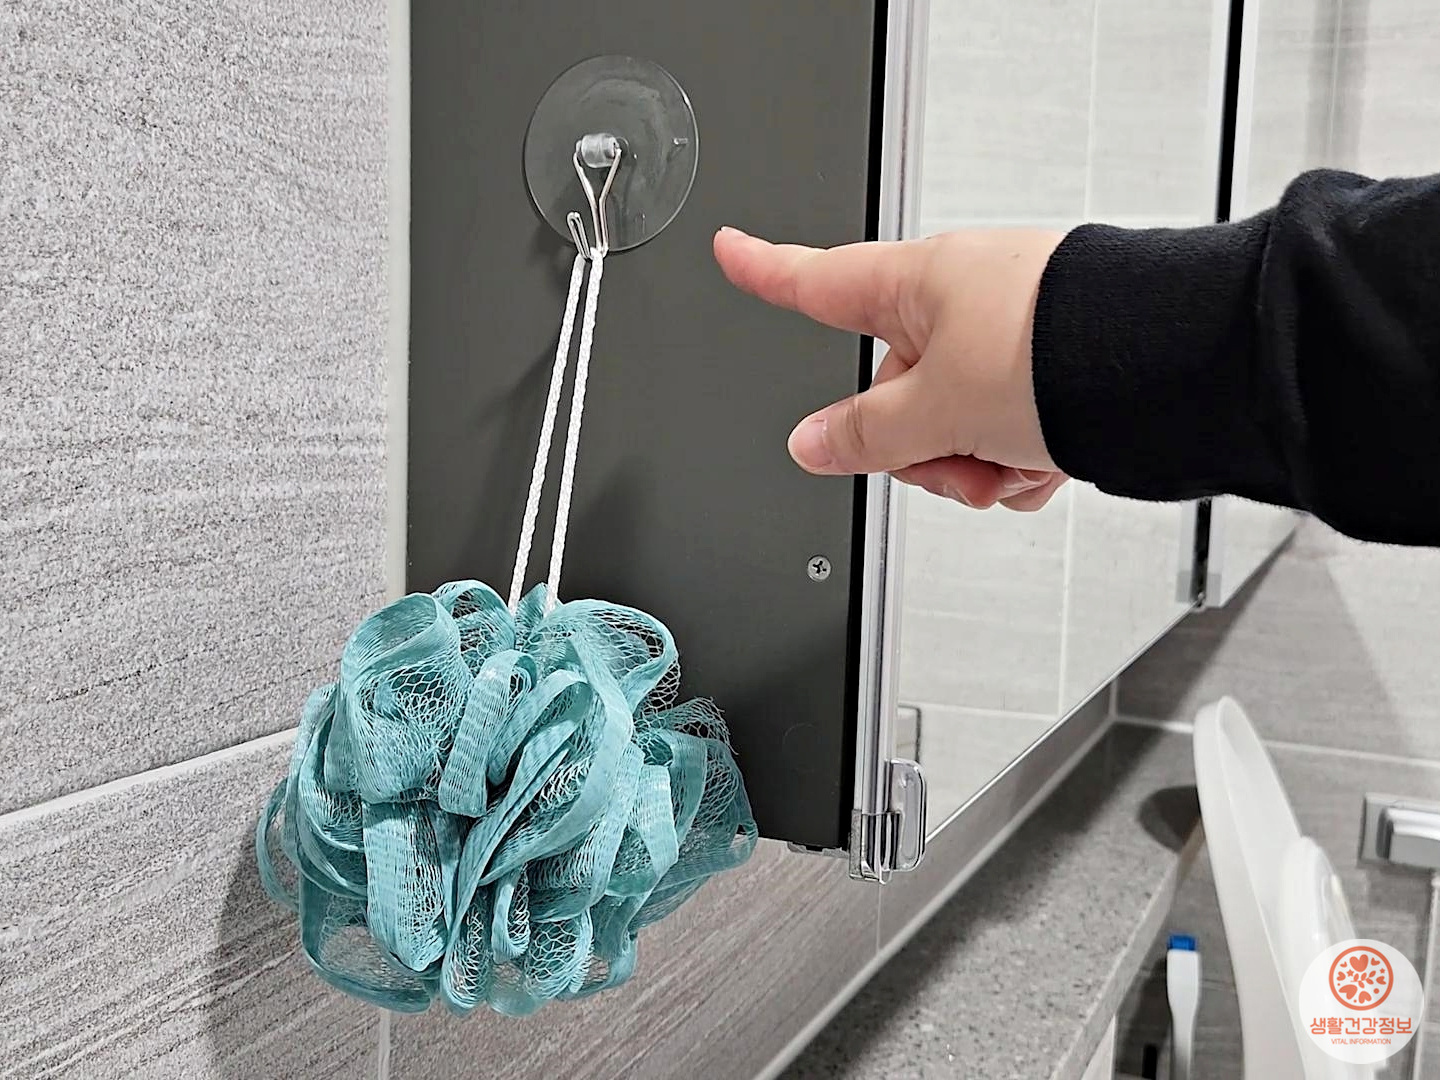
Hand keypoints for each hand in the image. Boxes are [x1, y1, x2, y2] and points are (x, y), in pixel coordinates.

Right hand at [713, 226, 1068, 510]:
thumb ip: (865, 436)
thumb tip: (812, 444)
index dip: (766, 270)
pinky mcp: (1060, 368)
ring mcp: (1013, 336)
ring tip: (1017, 462)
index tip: (731, 250)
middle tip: (959, 462)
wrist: (1176, 369)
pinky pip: (1008, 430)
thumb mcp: (938, 409)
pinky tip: (1049, 462)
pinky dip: (1023, 459)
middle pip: (896, 394)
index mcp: (920, 284)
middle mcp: (964, 302)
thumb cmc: (1064, 351)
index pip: (818, 281)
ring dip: (978, 463)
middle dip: (923, 447)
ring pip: (955, 424)